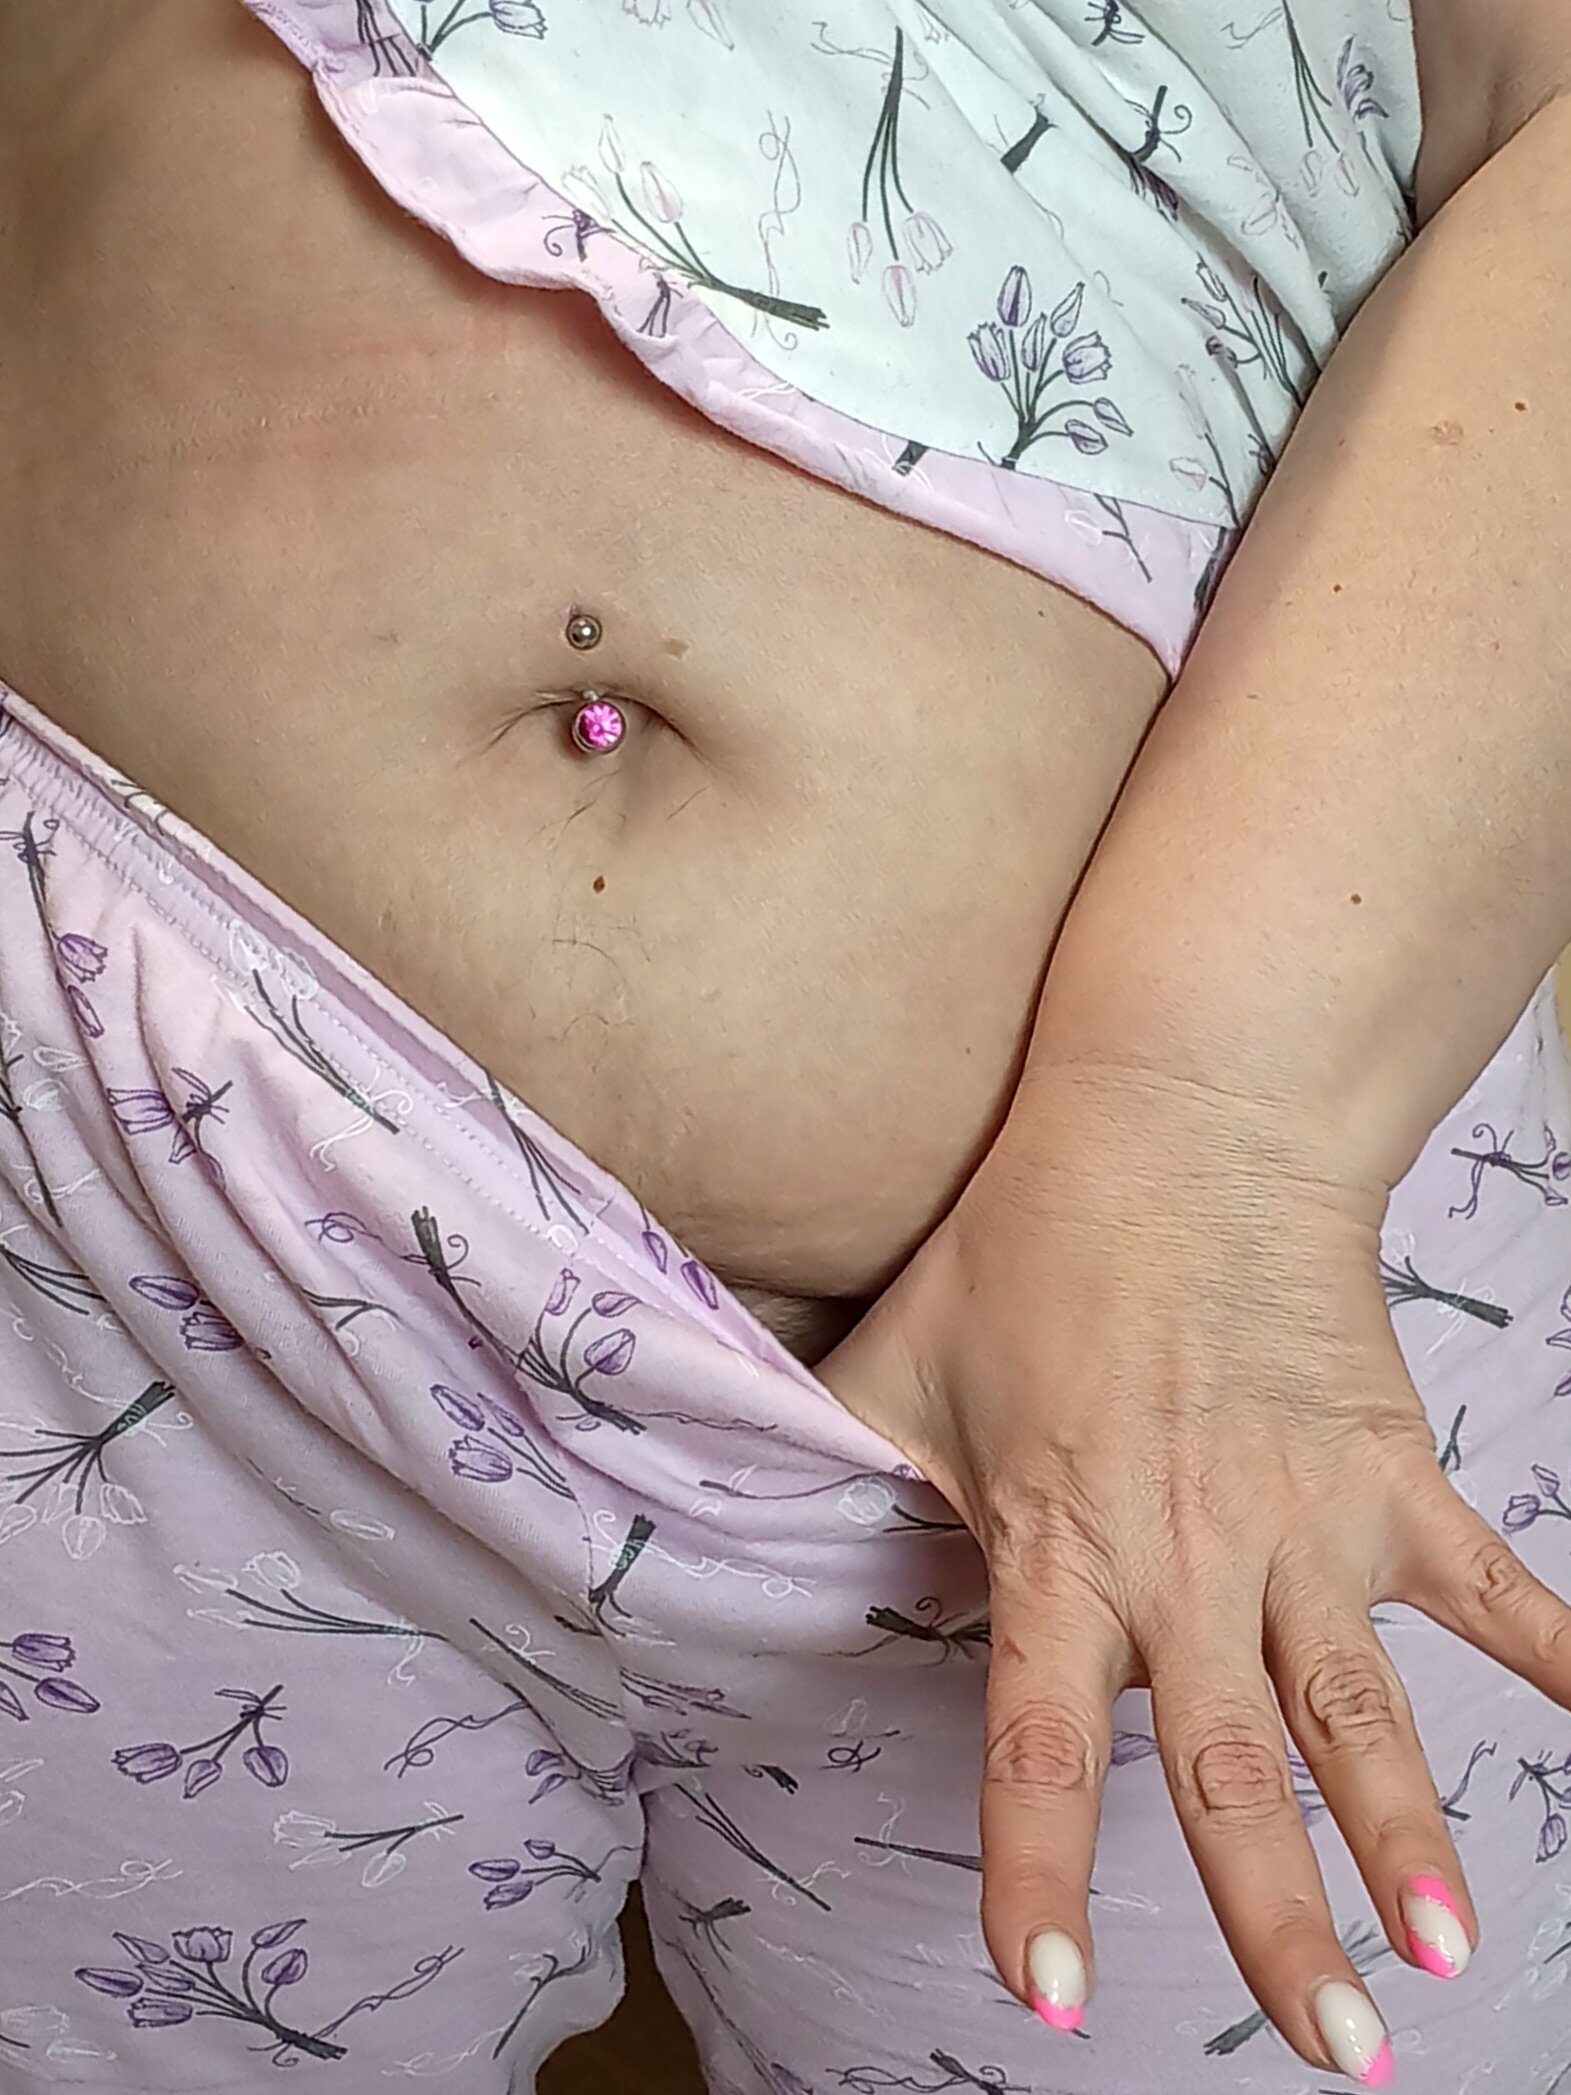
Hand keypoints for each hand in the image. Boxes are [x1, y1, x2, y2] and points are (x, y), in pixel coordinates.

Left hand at [815, 1061, 1570, 2085]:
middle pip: (1230, 1772)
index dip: (1038, 1874)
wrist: (1179, 1122)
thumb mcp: (902, 1356)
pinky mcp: (1388, 1471)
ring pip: (1360, 1711)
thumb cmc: (1027, 1241)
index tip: (1054, 1997)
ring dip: (1407, 1837)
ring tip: (1445, 1954)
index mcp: (1060, 1547)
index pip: (1033, 1742)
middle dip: (1280, 1925)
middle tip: (1337, 2059)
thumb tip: (743, 1496)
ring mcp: (1304, 1521)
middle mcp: (1188, 1559)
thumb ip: (837, 1454)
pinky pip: (1490, 1585)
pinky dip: (1554, 1656)